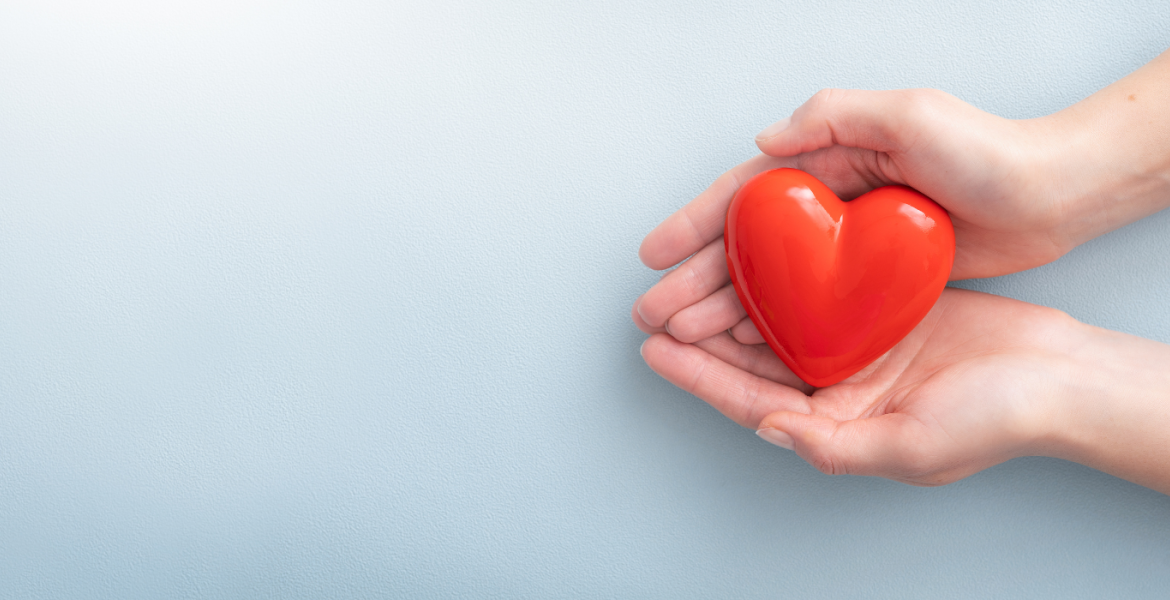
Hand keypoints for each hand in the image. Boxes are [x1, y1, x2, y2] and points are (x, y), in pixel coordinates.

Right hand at [635, 48, 1169, 344]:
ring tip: (684, 337)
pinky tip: (746, 345)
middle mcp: (828, 205)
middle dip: (693, 279)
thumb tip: (766, 143)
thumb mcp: (911, 114)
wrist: (1051, 194)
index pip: (743, 196)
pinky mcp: (872, 280)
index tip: (654, 256)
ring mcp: (847, 246)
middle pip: (745, 247)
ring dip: (723, 308)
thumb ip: (834, 119)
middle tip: (654, 313)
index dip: (694, 225)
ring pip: (769, 282)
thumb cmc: (987, 151)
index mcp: (827, 162)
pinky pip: (807, 305)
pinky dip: (772, 325)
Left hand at [640, 289, 1081, 484]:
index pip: (751, 402)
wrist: (1061, 375)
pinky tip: (759, 260)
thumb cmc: (996, 420)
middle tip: (655, 309)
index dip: (699, 377)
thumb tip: (770, 428)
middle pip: (753, 362)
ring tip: (691, 283)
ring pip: (780, 325)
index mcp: (837, 426)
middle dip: (702, 338)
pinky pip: (822, 294)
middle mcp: (840, 390)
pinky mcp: (882, 312)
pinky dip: (788, 279)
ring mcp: (860, 349)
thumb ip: (834, 444)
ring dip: (736, 305)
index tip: (655, 351)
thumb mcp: (910, 447)